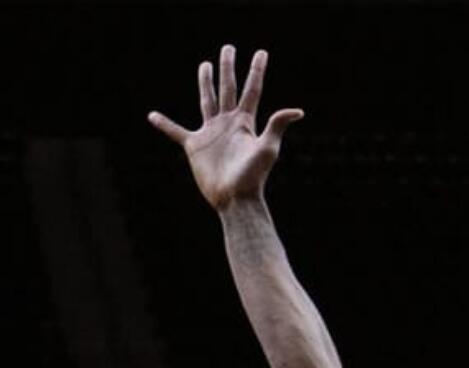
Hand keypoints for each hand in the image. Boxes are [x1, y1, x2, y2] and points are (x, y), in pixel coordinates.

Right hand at [148, 46, 302, 212]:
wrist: (235, 199)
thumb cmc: (253, 177)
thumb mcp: (267, 149)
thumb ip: (277, 126)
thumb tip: (298, 111)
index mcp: (245, 122)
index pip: (252, 90)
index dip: (257, 71)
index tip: (261, 52)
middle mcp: (228, 123)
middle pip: (228, 88)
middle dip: (227, 68)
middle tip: (228, 48)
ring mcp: (211, 133)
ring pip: (207, 100)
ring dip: (206, 83)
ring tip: (205, 66)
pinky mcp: (195, 146)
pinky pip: (176, 132)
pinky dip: (165, 125)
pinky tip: (152, 116)